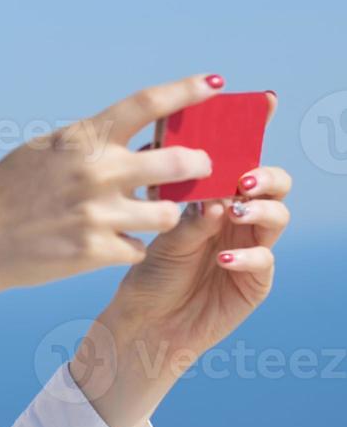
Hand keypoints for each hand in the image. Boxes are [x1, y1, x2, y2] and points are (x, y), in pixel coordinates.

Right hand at [0, 74, 221, 301]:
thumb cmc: (4, 192)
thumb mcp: (42, 152)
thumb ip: (89, 144)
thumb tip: (139, 137)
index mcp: (81, 139)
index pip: (146, 104)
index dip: (187, 91)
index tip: (215, 84)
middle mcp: (95, 171)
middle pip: (180, 161)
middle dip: (199, 166)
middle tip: (199, 168)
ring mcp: (97, 213)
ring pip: (170, 212)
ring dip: (165, 214)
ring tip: (147, 214)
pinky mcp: (94, 252)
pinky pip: (139, 248)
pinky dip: (129, 246)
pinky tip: (107, 244)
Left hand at [107, 150, 290, 369]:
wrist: (148, 322)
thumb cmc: (151, 273)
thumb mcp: (164, 237)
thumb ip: (190, 216)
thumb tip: (218, 197)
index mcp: (216, 199)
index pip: (240, 161)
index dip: (255, 134)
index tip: (265, 103)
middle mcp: (239, 219)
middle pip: (275, 186)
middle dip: (266, 177)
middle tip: (244, 181)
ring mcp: (251, 247)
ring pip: (278, 216)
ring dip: (258, 211)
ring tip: (234, 214)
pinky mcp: (256, 280)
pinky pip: (264, 259)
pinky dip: (247, 255)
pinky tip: (223, 259)